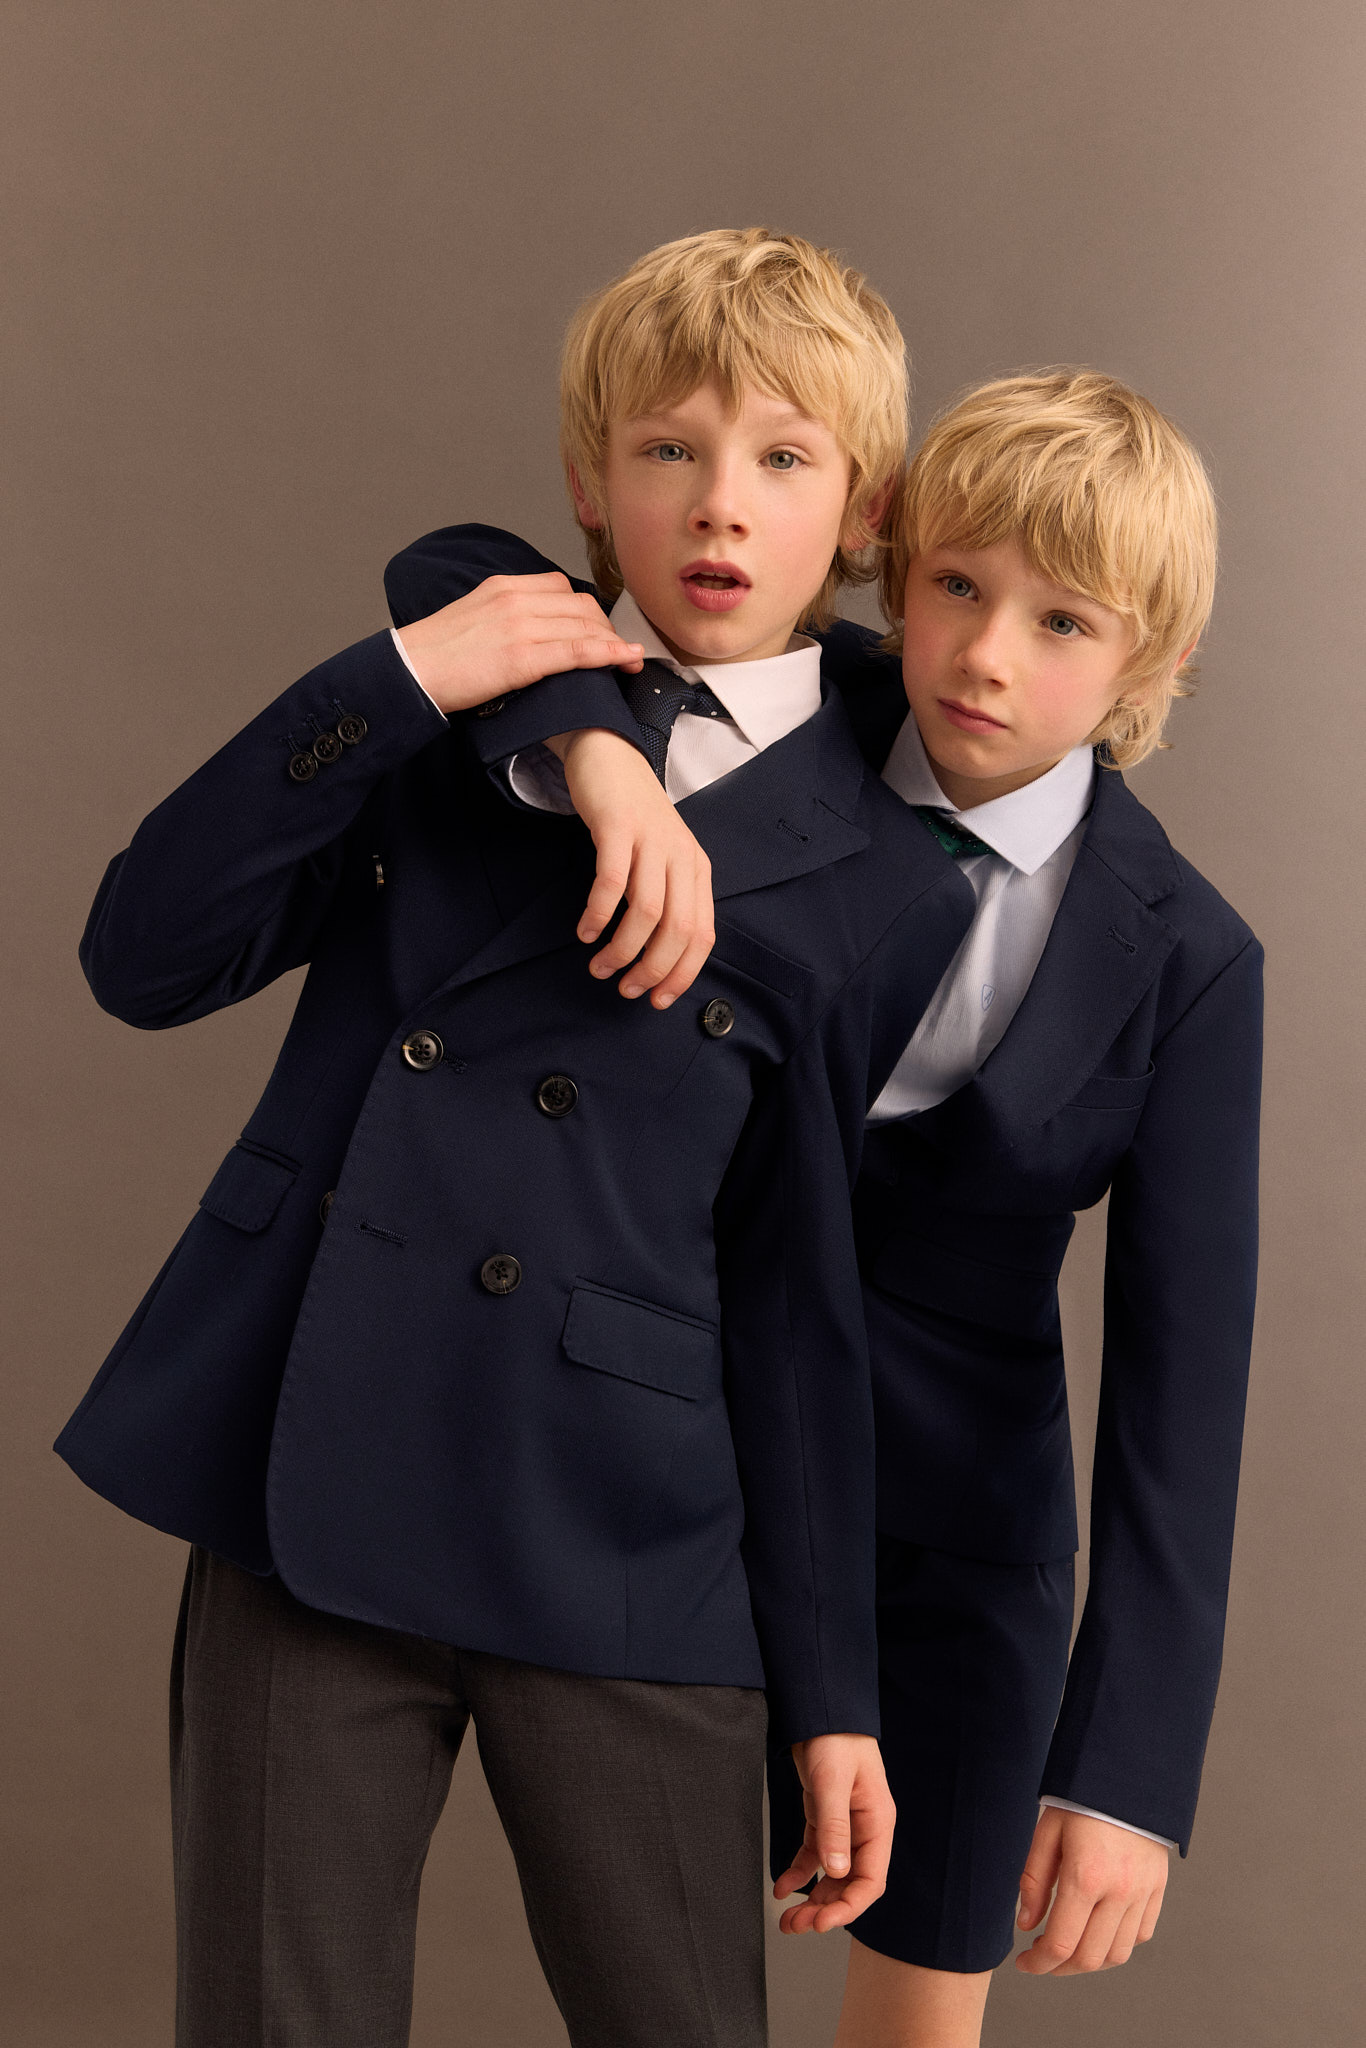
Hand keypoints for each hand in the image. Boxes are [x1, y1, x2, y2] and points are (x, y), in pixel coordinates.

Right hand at [394, 571, 643, 713]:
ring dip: (615, 643)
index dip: (587, 610)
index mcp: (503, 586)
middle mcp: (516, 598)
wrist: (408, 672)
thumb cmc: (435, 655)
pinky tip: (627, 659)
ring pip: (586, 626)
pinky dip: (610, 654)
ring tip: (630, 660)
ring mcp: (520, 626)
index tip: (598, 629)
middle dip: (607, 628)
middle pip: (581, 605)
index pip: (561, 588)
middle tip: (620, 651)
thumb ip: (503, 616)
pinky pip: (578, 650)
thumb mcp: (471, 617)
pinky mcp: (522, 657)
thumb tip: (525, 631)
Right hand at [553, 729, 715, 1008]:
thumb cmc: (633, 818)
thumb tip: (658, 959)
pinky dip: (598, 914)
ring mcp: (651, 840)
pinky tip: (585, 931)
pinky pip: (611, 882)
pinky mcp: (618, 827)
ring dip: (621, 949)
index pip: (702, 935)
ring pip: (646, 912)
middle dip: (651, 969)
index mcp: (697, 870)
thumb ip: (668, 899)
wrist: (610, 756)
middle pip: (677, 929)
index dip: (681, 974)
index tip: (657, 1000)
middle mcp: (681, 856)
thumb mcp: (663, 859)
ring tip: (600, 966)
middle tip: (624, 988)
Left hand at [772, 1734, 894, 1934]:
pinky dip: (799, 1873)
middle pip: (850, 1883)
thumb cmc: (836, 1737)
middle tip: (797, 1925)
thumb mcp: (833, 1781)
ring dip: (812, 1898)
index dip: (849, 1906)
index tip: (823, 1922)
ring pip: (832, 1874)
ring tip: (788, 1918)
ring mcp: (844, 1826)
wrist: (821, 1709)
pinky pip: (815, 1855)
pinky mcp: (824, 1818)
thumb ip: (835, 1825)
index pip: (870, 1879)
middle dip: (825, 1909)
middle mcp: (864, 1829)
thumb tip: (837, 1870)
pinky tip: (782, 1887)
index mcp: (877, 1823)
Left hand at [1015, 1808, 1167, 1975]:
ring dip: (1089, 1961)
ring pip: (1117, 1954)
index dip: (1038, 1963)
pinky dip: (1117, 1944)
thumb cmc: (1080, 1798)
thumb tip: (1025, 1925)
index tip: (1024, 1963)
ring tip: (1068, 1948)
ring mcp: (1142, 1892)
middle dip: (1059, 1968)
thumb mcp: (1047, 1832)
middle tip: (1041, 1959)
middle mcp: (1119, 1891)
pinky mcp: (1157, 1888)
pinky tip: (1097, 1932)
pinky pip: (1141, 1934)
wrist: (1127, 1774)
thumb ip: (1034, 1881)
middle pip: (1089, 1958)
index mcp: (1085, 1876)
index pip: (1061, 1944)